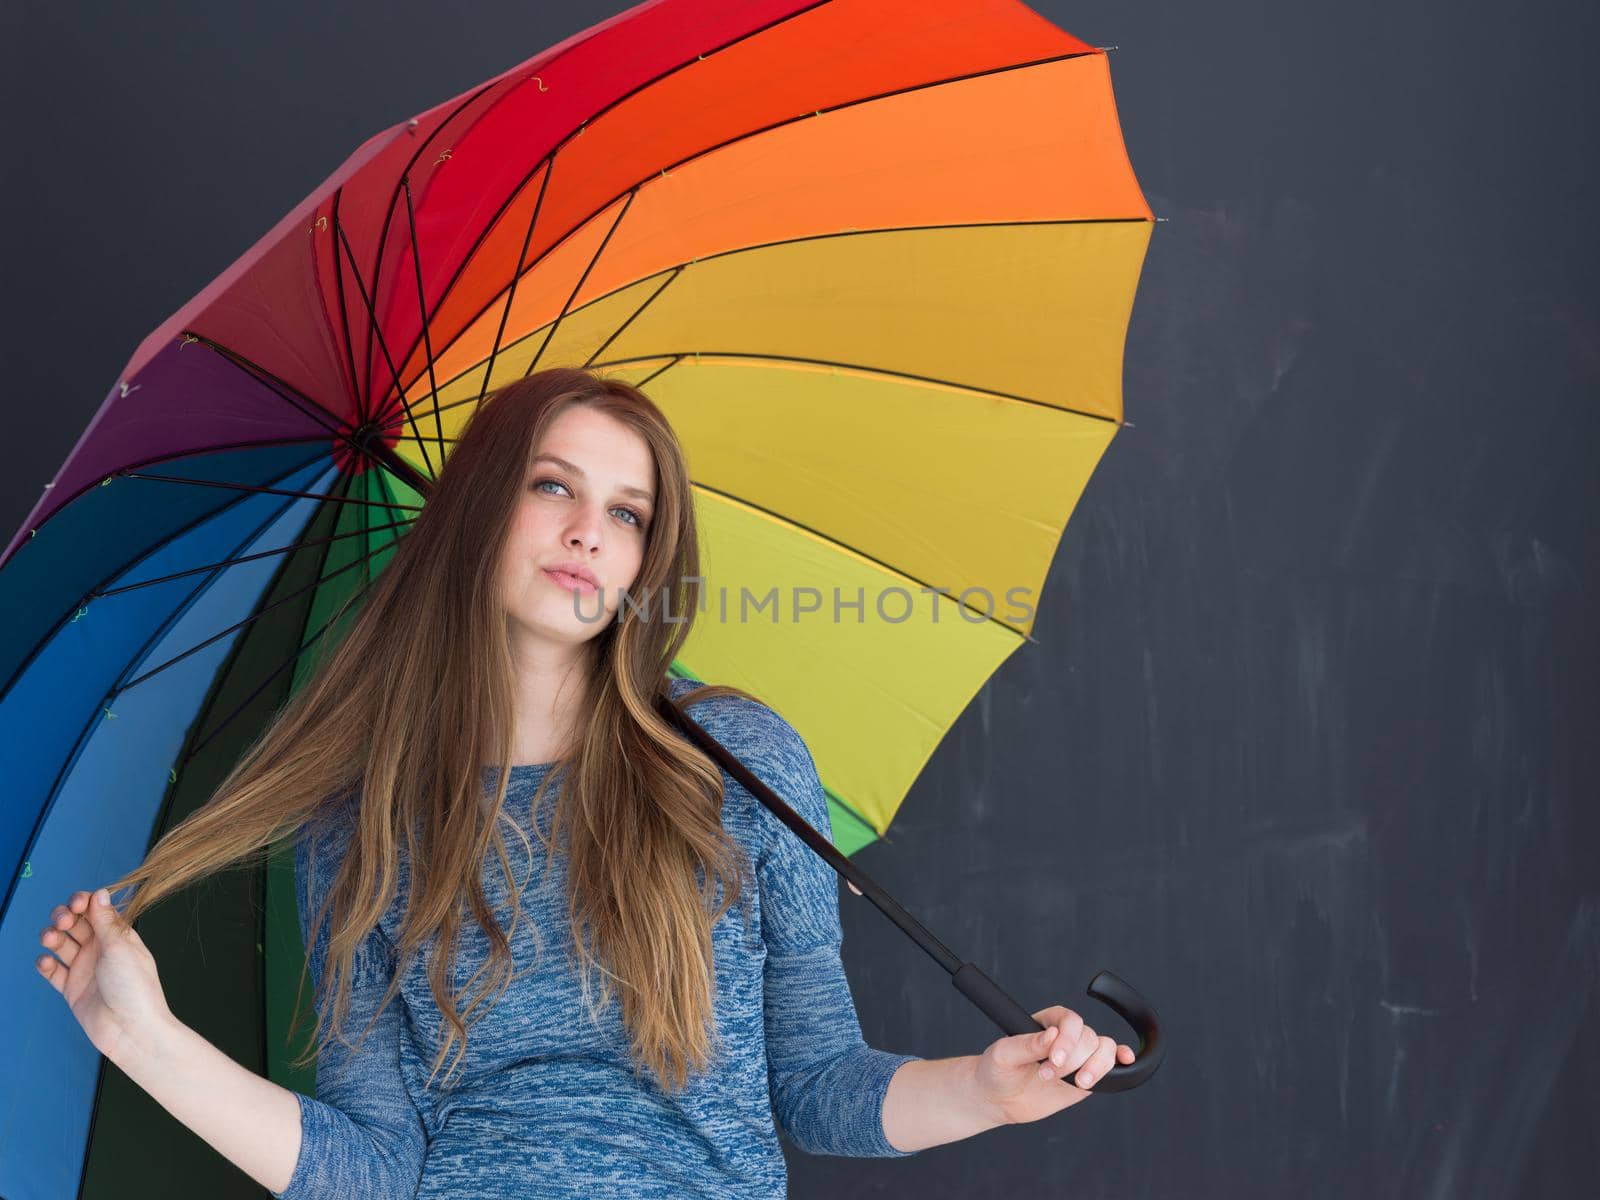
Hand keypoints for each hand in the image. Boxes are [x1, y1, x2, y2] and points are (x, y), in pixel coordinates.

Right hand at [35, 888, 171, 1063]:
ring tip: (50, 939)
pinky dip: (46, 964)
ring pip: (61, 945)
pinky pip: (53, 972)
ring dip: (52, 937)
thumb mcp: (120, 949)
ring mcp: (85, 969)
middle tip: (63, 920)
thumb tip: (100, 893)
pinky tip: (46, 962)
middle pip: (76, 924)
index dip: (84, 903)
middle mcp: (101, 950)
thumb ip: (106, 922)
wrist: (130, 1030)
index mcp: (119, 936)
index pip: (97, 911)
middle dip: (65, 916)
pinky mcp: (72, 989)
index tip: (76, 902)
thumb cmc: (134, 987)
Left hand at [972, 1004, 1136, 1125]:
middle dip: (1072, 1061)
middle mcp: (1066, 1036)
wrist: (999, 1099)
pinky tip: (1125, 1062)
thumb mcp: (1003, 1055)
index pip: (1069, 1020)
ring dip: (1096, 1067)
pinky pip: (1111, 1063)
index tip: (1053, 1060)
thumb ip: (1027, 1045)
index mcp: (1047, 1022)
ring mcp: (1079, 1056)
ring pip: (1104, 1049)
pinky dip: (1121, 1061)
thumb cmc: (997, 1070)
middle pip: (1089, 1037)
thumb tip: (1052, 1035)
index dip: (1067, 1040)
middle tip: (1045, 1076)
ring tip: (1077, 1083)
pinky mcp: (1087, 1076)